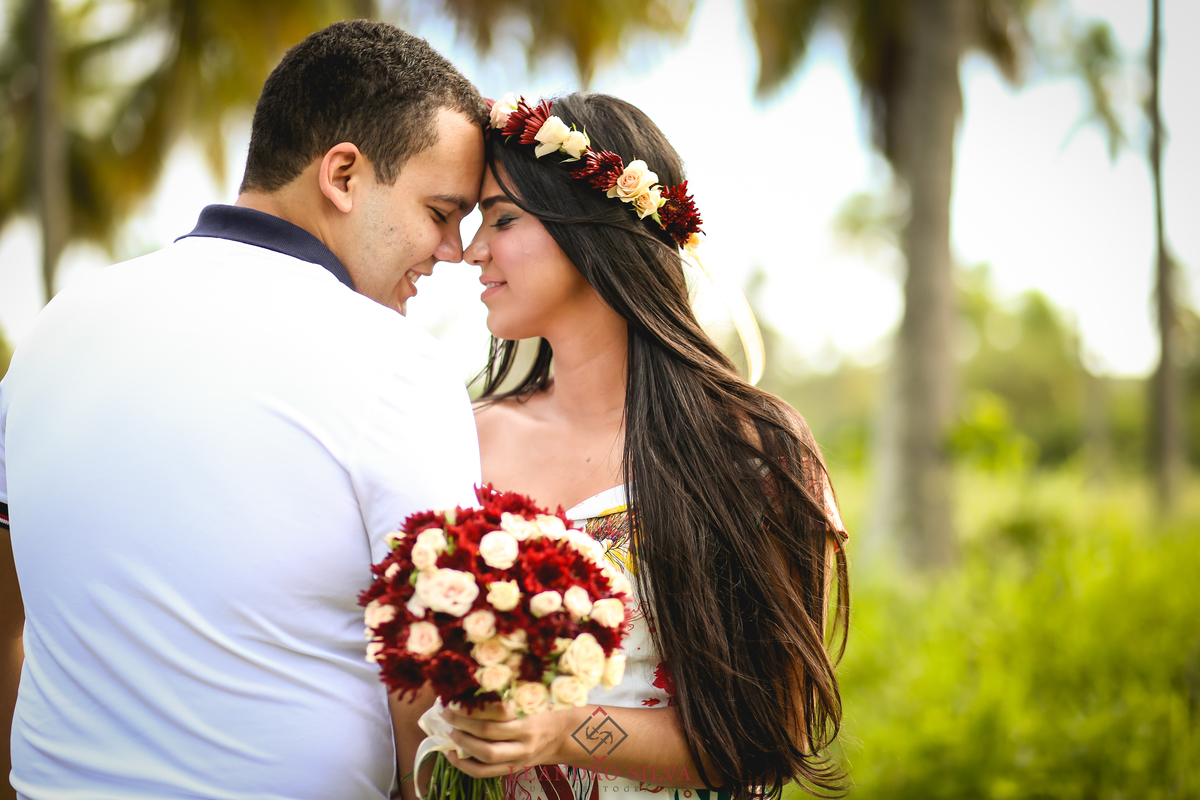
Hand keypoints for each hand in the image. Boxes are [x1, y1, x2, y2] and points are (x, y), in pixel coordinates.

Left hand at [442, 701, 575, 778]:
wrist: (565, 734)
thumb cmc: (545, 707)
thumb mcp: (533, 693)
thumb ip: (509, 689)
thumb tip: (474, 680)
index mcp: (529, 712)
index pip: (497, 710)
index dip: (473, 706)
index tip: (455, 699)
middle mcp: (525, 735)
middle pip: (488, 732)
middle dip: (462, 723)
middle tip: (445, 713)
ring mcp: (520, 755)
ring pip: (485, 755)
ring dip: (462, 743)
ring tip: (449, 732)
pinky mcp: (514, 768)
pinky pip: (485, 772)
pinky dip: (464, 766)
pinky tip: (451, 754)